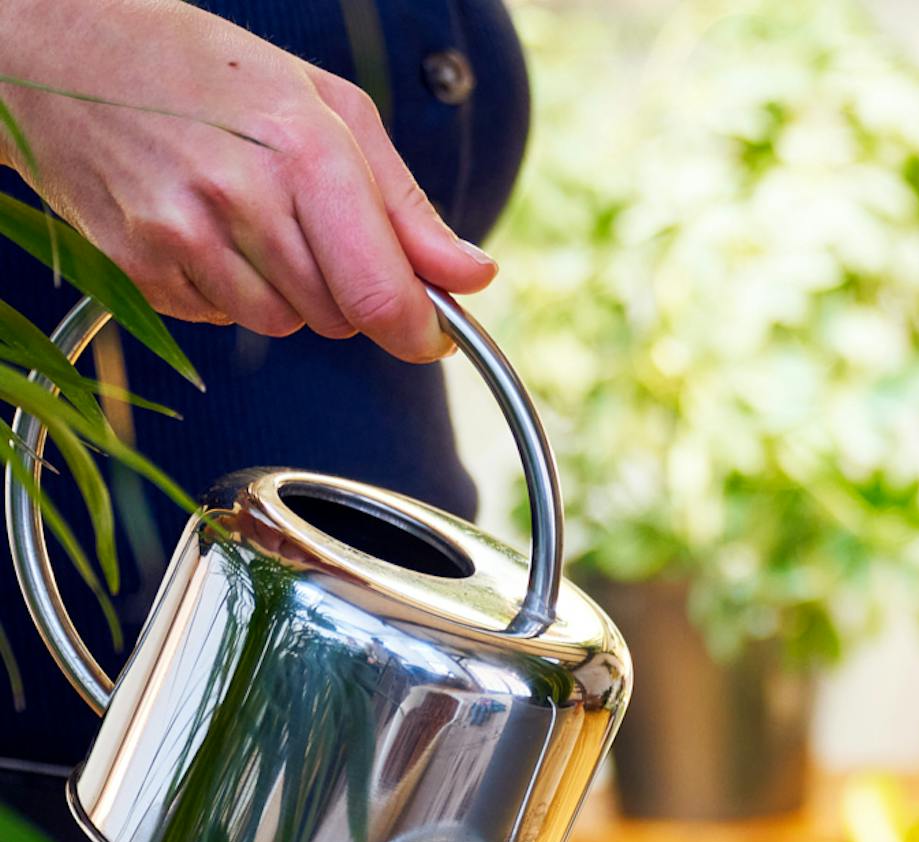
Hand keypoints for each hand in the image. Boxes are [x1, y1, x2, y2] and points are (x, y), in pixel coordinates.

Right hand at [0, 0, 495, 361]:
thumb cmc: (206, 71)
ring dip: (288, 293)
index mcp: (304, 149)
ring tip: (249, 217)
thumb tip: (472, 277)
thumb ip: (407, 206)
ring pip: (285, 326)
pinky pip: (222, 319)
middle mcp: (242, 196)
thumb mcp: (327, 108)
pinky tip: (203, 228)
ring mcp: (183, 234)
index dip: (419, 331)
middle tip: (307, 223)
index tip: (431, 333)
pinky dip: (228, 290)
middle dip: (345, 290)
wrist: (62, 46)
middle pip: (341, 317)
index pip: (383, 296)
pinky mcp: (141, 265)